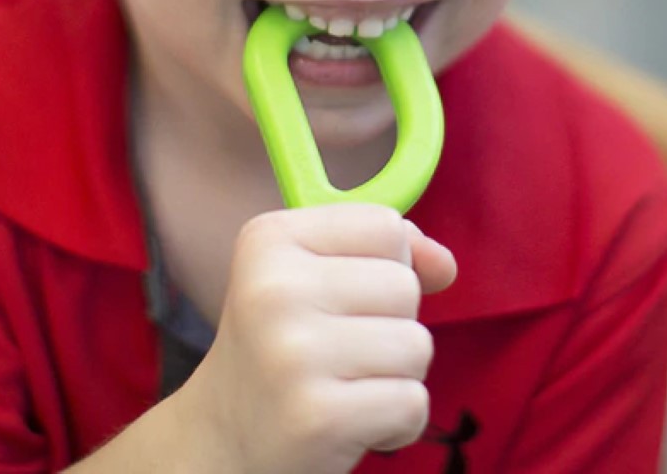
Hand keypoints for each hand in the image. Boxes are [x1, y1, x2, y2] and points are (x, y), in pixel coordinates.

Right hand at [175, 203, 456, 473]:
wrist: (222, 439)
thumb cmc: (282, 348)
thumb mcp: (315, 277)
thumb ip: (386, 253)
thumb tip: (444, 264)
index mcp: (271, 239)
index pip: (386, 225)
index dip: (387, 263)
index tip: (346, 294)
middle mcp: (275, 288)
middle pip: (405, 285)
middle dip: (392, 323)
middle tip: (339, 351)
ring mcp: (293, 352)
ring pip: (416, 344)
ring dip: (397, 375)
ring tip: (346, 385)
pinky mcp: (317, 416)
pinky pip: (412, 401)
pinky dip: (399, 421)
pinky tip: (354, 423)